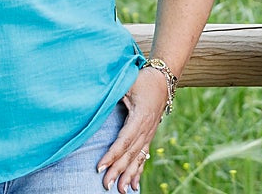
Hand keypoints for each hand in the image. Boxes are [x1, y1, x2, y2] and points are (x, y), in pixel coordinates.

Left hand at [97, 68, 168, 192]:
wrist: (163, 79)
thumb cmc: (142, 80)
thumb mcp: (128, 83)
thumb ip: (116, 92)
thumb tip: (98, 98)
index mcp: (140, 117)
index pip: (124, 140)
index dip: (112, 155)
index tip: (100, 167)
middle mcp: (146, 129)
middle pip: (130, 153)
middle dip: (117, 170)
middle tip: (106, 184)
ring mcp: (149, 134)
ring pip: (137, 158)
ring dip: (128, 175)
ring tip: (120, 191)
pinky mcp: (149, 135)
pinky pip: (143, 156)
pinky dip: (138, 171)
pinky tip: (133, 185)